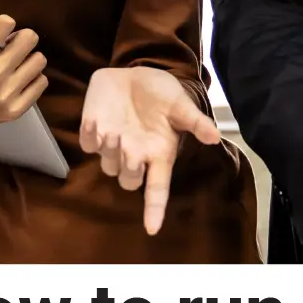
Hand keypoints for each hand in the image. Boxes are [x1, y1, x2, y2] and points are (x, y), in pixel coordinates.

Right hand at [0, 6, 48, 140]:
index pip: (7, 23)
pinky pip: (41, 83)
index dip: (3, 24)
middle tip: (9, 47)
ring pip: (39, 60)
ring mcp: (6, 95)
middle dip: (20, 38)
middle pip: (29, 38)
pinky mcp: (15, 110)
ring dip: (28, 58)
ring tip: (15, 63)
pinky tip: (19, 78)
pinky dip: (33, 78)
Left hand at [81, 67, 219, 234]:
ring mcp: (112, 146)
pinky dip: (90, 136)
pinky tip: (95, 121)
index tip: (152, 229)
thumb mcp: (180, 104)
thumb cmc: (160, 93)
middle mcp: (135, 156)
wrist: (134, 74)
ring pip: (107, 165)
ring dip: (110, 151)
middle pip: (128, 182)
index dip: (154, 210)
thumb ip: (194, 121)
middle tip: (131, 145)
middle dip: (129, 169)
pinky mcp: (92, 133)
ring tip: (115, 130)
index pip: (157, 190)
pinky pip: (88, 145)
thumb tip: (215, 137)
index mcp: (158, 154)